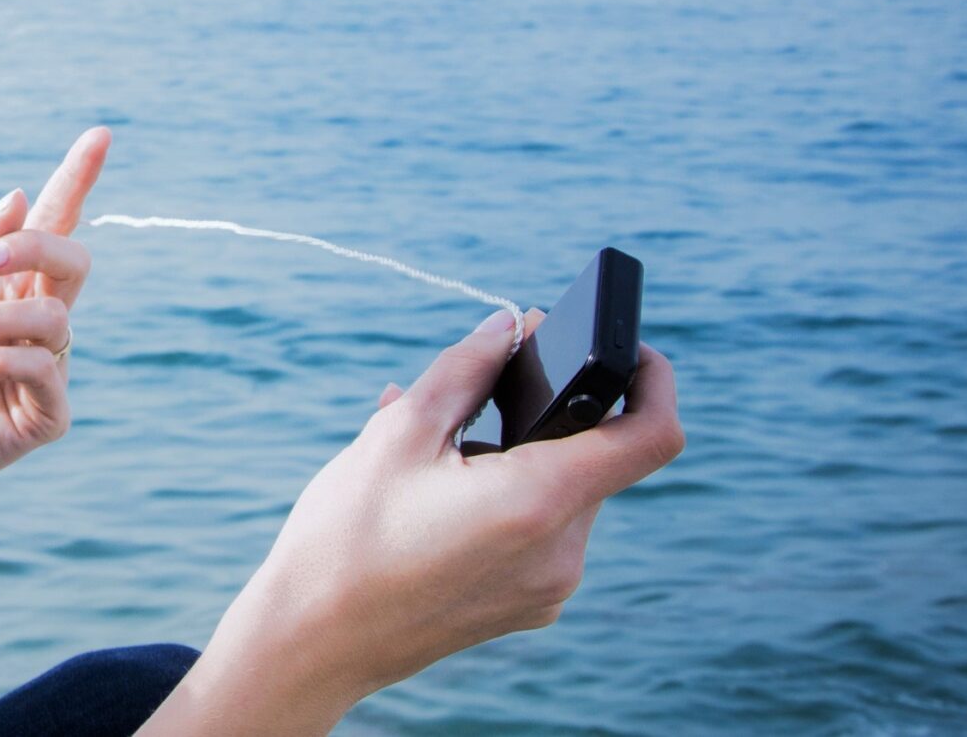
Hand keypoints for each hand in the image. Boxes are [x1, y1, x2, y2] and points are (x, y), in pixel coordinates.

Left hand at [0, 127, 109, 516]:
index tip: (99, 135)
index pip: (53, 225)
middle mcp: (36, 320)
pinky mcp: (49, 413)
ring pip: (54, 315)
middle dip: (35, 248)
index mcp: (9, 284)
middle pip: (72, 259)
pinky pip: (44, 367)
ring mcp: (48, 366)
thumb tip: (20, 196)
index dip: (77, 181)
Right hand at [224, 307, 685, 705]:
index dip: (652, 379)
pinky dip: (502, 493)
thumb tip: (505, 325)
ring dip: (512, 452)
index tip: (629, 350)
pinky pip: (537, 529)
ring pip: (558, 491)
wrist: (314, 641)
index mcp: (537, 501)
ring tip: (432, 444)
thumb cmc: (347, 537)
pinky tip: (436, 485)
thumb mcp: (399, 434)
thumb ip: (465, 368)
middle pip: (590, 456)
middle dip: (540, 412)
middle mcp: (562, 551)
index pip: (650, 435)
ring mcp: (549, 586)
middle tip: (476, 383)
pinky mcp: (528, 604)